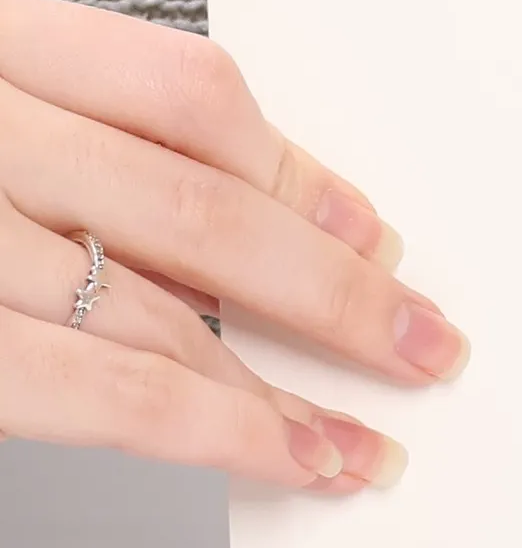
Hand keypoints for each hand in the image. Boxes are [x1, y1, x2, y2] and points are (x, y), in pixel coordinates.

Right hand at [0, 0, 467, 491]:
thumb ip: (70, 127)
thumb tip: (266, 203)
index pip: (184, 94)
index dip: (299, 173)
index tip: (374, 235)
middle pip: (197, 207)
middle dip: (333, 291)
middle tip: (424, 343)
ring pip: (148, 307)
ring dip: (279, 385)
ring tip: (364, 439)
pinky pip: (77, 384)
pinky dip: (193, 426)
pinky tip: (271, 454)